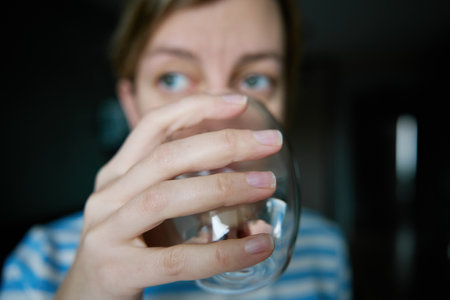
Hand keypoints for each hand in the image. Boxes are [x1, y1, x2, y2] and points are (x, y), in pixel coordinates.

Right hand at [55, 94, 281, 299]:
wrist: (86, 297)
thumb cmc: (128, 247)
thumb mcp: (143, 208)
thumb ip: (179, 189)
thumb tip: (244, 178)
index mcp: (117, 175)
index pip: (153, 126)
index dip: (195, 107)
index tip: (237, 101)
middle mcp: (108, 196)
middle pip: (167, 156)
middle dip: (223, 143)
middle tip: (269, 141)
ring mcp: (107, 231)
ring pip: (168, 198)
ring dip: (224, 188)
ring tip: (267, 184)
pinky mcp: (118, 270)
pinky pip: (178, 259)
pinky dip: (224, 252)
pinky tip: (259, 246)